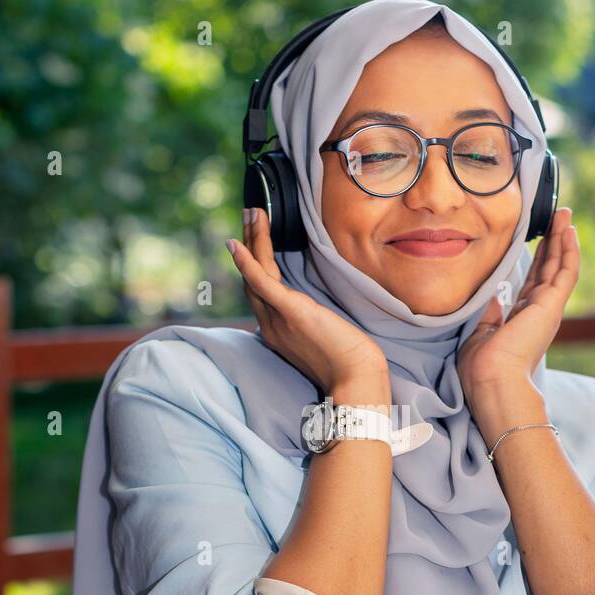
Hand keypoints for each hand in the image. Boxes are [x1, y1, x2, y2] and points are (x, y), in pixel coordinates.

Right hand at [228, 208, 389, 399]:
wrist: (356, 382)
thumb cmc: (351, 364)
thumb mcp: (326, 339)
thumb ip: (314, 324)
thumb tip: (317, 312)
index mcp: (278, 334)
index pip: (260, 294)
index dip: (254, 266)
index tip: (252, 242)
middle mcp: (271, 327)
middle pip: (252, 280)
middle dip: (248, 246)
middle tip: (249, 215)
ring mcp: (278, 320)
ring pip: (256, 274)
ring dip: (251, 241)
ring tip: (252, 213)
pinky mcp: (291, 312)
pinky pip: (262, 283)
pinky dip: (248, 263)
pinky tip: (238, 244)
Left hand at [457, 207, 578, 416]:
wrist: (493, 381)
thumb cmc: (482, 369)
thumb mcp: (480, 334)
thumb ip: (488, 313)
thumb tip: (491, 298)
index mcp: (522, 320)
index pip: (532, 282)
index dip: (536, 259)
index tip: (536, 239)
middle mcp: (539, 313)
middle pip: (549, 269)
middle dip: (553, 242)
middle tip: (557, 218)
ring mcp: (548, 309)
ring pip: (560, 266)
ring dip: (563, 239)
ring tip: (565, 215)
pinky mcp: (552, 306)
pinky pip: (565, 272)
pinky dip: (569, 251)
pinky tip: (569, 231)